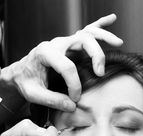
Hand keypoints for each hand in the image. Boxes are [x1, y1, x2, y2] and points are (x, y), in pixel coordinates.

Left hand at [0, 14, 122, 112]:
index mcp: (45, 53)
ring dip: (103, 37)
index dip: (74, 84)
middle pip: (81, 41)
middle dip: (95, 55)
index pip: (67, 66)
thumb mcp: (33, 94)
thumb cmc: (26, 82)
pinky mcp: (68, 45)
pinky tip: (111, 19)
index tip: (75, 98)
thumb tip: (72, 105)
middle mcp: (56, 44)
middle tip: (99, 73)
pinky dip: (99, 24)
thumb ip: (52, 100)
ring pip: (87, 33)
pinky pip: (86, 30)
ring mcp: (64, 42)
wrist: (20, 73)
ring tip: (118, 43)